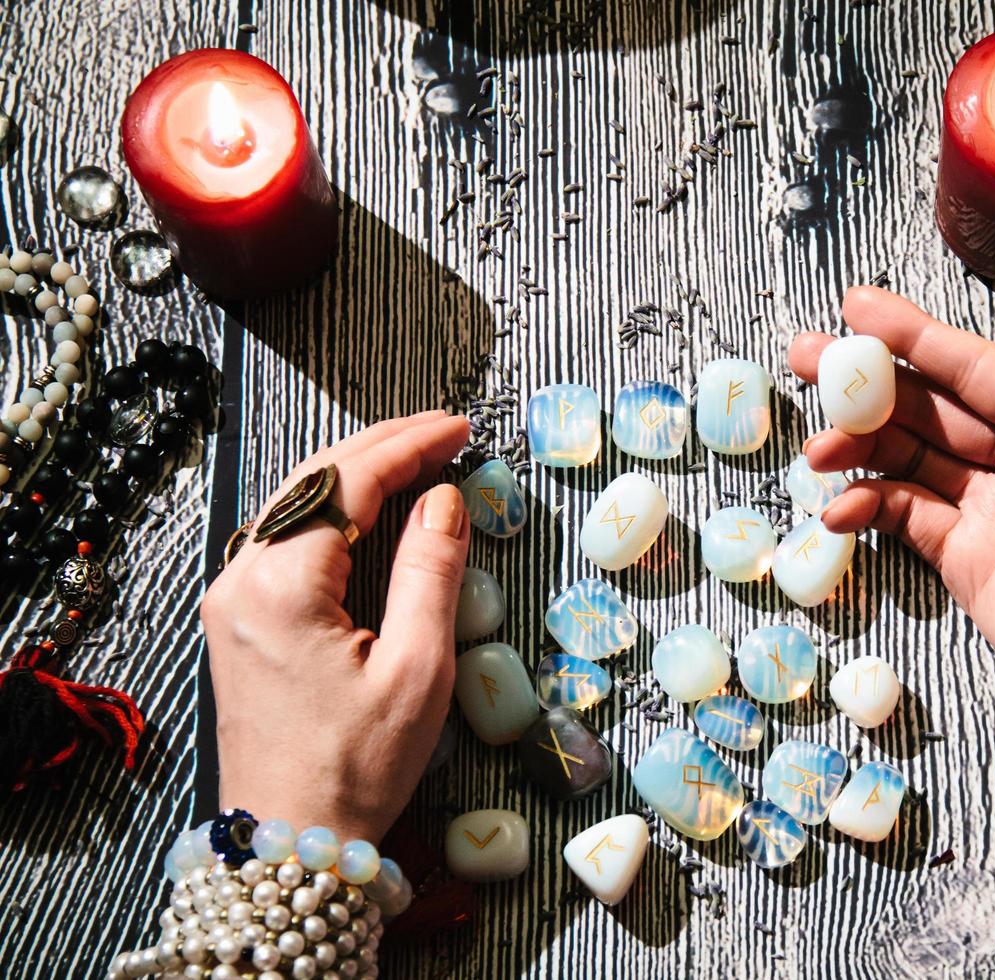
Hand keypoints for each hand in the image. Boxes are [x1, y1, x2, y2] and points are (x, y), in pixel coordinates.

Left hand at [201, 411, 470, 842]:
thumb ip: (431, 572)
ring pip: (296, 502)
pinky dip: (333, 509)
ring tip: (416, 455)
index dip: (410, 446)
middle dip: (382, 445)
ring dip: (356, 472)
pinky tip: (370, 506)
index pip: (349, 483)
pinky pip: (285, 537)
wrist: (291, 841)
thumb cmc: (356, 769)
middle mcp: (241, 579)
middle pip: (314, 479)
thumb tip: (444, 500)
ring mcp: (231, 598)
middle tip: (444, 431)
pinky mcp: (238, 619)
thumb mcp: (417, 670)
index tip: (460, 430)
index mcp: (281, 585)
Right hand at [790, 287, 994, 728]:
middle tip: (807, 357)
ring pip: (906, 455)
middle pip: (931, 405)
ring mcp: (984, 506)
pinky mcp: (959, 554)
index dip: (918, 337)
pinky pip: (902, 514)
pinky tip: (840, 507)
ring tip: (817, 447)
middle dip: (868, 381)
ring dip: (858, 445)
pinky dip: (868, 506)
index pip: (977, 369)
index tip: (861, 308)